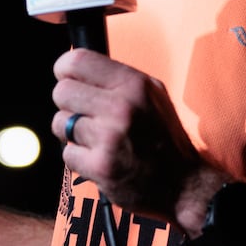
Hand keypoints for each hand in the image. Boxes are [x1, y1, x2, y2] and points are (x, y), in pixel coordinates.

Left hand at [50, 47, 203, 221]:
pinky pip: (67, 153)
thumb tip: (74, 67)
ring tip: (95, 139)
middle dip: (68, 104)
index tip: (68, 79)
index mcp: (134, 84)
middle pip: (62, 92)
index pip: (77, 61)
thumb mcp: (152, 94)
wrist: (185, 183)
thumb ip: (117, 79)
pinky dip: (79, 158)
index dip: (64, 70)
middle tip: (85, 115)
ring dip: (72, 133)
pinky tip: (100, 158)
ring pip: (60, 123)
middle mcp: (121, 107)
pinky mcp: (100, 166)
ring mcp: (109, 138)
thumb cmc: (164, 137)